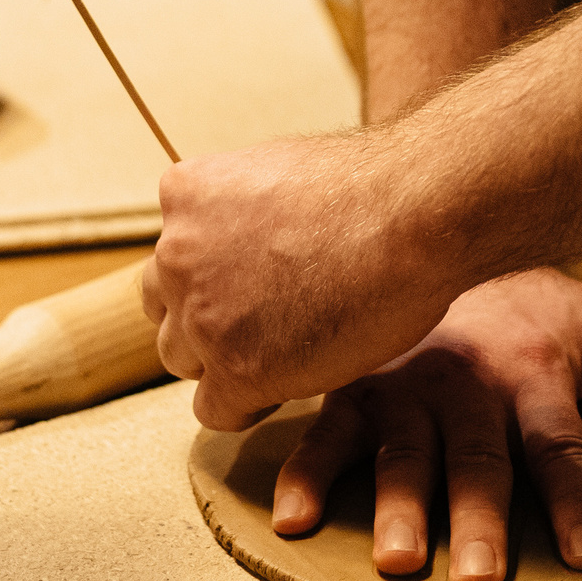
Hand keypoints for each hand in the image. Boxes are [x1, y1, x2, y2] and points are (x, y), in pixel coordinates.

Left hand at [148, 129, 498, 427]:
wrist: (414, 215)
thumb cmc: (374, 187)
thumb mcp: (281, 171)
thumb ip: (244, 208)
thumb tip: (250, 238)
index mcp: (185, 196)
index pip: (175, 254)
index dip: (217, 275)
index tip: (259, 282)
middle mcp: (178, 254)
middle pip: (168, 308)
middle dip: (210, 316)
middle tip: (271, 318)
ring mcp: (202, 315)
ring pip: (183, 359)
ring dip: (226, 360)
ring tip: (288, 350)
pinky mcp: (235, 371)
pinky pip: (214, 409)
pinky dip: (248, 403)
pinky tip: (292, 381)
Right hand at [274, 269, 581, 580]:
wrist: (447, 222)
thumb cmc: (544, 306)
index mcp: (533, 367)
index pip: (559, 443)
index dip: (577, 499)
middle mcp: (465, 377)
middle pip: (477, 456)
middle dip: (481, 518)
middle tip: (483, 578)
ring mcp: (403, 380)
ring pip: (402, 450)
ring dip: (397, 507)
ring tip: (399, 562)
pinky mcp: (350, 383)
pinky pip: (323, 428)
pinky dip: (304, 472)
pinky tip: (291, 520)